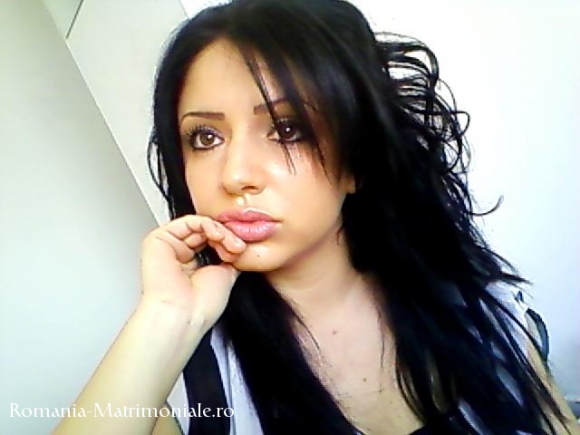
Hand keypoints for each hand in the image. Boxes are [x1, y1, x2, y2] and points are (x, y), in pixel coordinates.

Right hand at [140, 214, 245, 331]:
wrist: (183, 315)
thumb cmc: (200, 305)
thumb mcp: (226, 275)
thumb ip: (229, 256)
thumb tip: (239, 244)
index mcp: (192, 265)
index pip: (213, 241)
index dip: (230, 242)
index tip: (243, 251)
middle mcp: (179, 255)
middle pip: (208, 232)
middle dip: (228, 237)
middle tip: (238, 248)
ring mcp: (169, 246)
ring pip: (201, 225)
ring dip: (221, 232)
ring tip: (231, 246)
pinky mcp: (159, 239)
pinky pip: (189, 221)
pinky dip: (208, 224)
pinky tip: (218, 236)